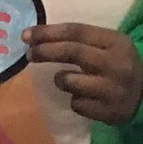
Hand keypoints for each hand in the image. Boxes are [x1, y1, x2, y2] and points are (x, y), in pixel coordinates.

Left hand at [24, 23, 142, 124]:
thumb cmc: (116, 63)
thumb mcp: (105, 45)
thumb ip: (76, 39)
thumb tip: (33, 37)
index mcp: (116, 42)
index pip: (75, 31)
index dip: (47, 32)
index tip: (26, 35)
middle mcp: (117, 64)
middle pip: (72, 52)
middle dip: (45, 51)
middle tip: (29, 54)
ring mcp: (114, 90)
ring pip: (70, 81)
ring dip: (60, 79)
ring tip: (65, 79)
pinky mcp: (111, 112)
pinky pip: (77, 105)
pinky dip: (75, 100)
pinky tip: (85, 97)